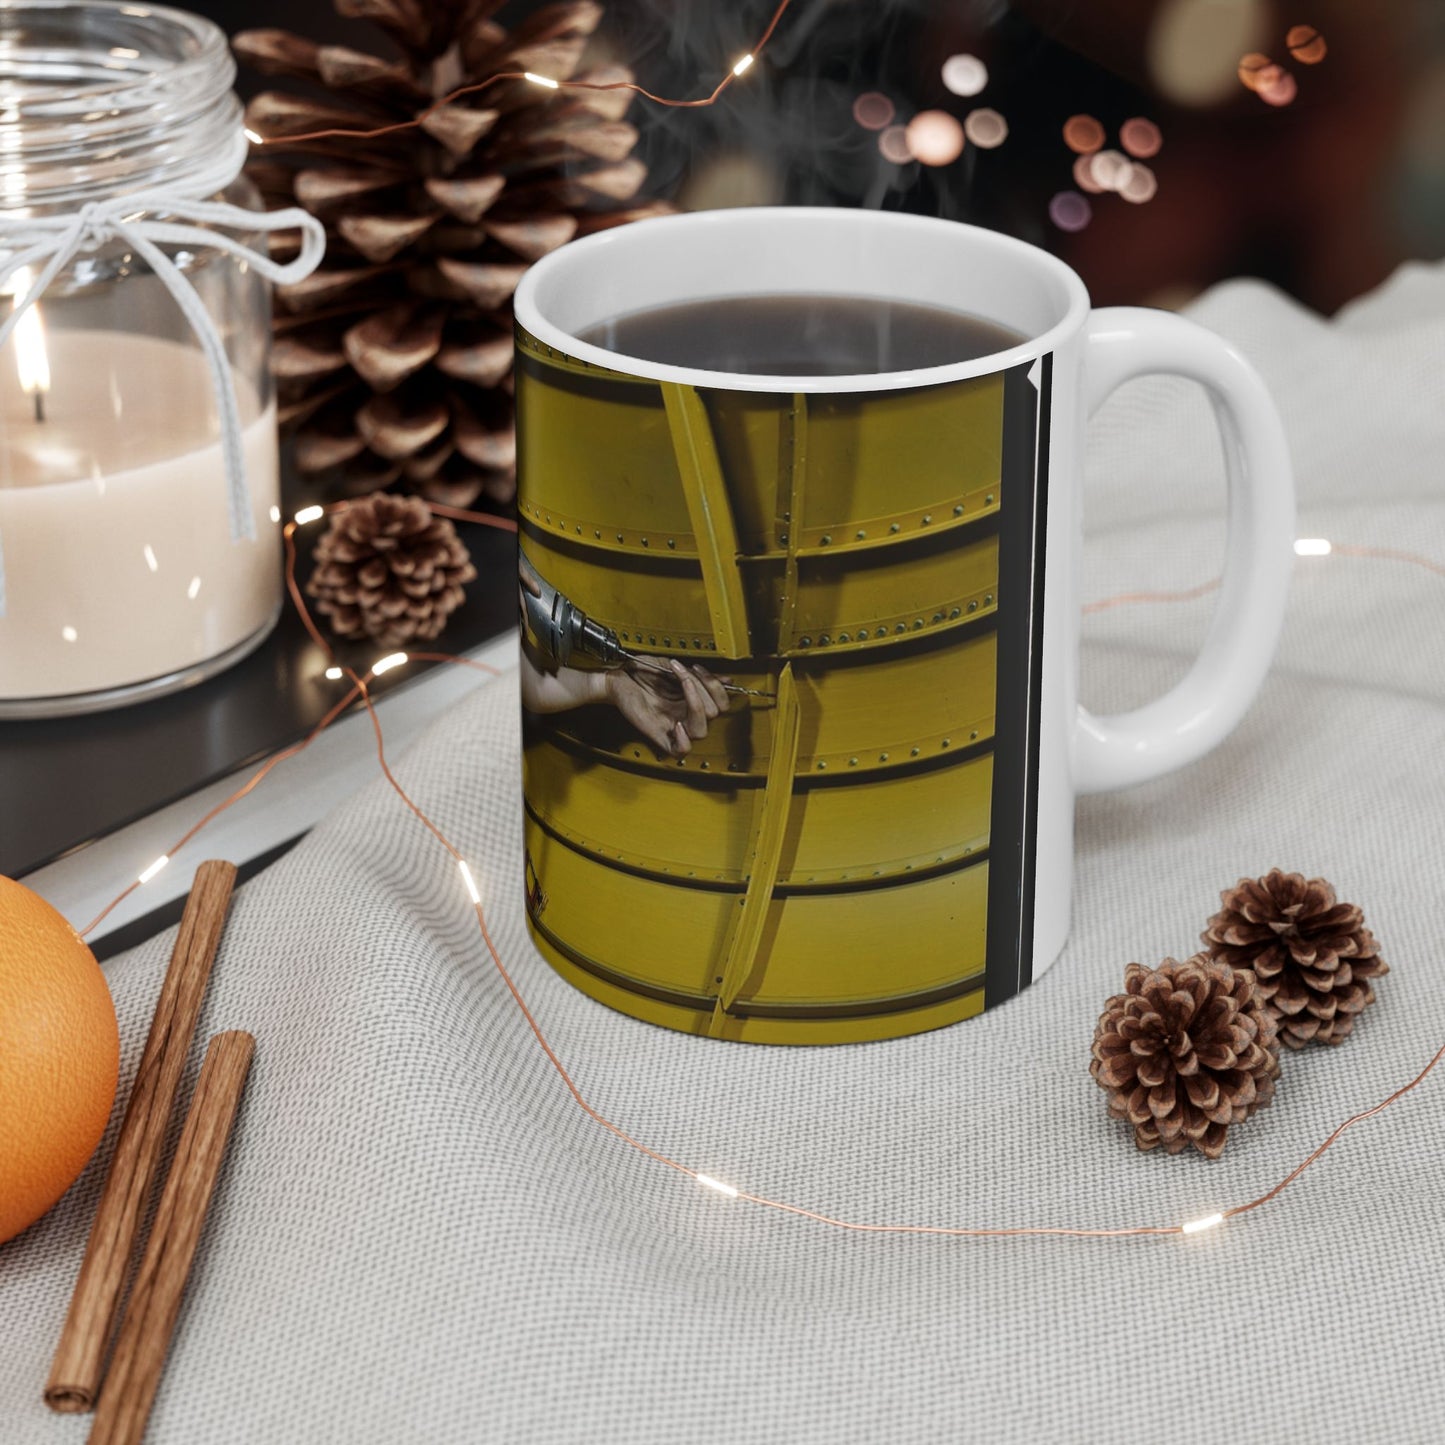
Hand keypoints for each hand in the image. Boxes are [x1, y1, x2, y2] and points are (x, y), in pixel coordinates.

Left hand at [605, 659, 729, 756]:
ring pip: (702, 731)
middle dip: (701, 686)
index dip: (715, 685)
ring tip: (682, 686)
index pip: (721, 704)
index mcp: (693, 702)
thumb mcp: (674, 668)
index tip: (697, 668)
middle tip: (682, 672)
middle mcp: (686, 716)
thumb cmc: (642, 673)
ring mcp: (674, 727)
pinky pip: (680, 750)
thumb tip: (727, 680)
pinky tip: (676, 723)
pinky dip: (683, 739)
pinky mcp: (659, 736)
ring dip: (696, 703)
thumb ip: (700, 677)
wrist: (618, 677)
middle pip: (714, 713)